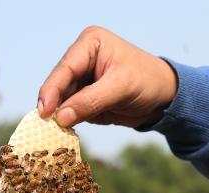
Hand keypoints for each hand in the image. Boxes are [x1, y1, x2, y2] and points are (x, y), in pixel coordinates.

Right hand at [38, 26, 177, 128]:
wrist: (164, 97)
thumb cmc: (148, 82)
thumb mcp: (121, 88)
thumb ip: (90, 101)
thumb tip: (61, 117)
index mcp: (90, 44)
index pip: (65, 68)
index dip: (52, 90)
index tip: (44, 112)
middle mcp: (81, 59)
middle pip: (59, 84)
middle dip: (53, 105)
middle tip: (44, 126)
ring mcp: (81, 79)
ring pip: (62, 100)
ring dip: (59, 116)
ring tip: (53, 132)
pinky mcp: (83, 98)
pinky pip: (70, 111)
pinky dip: (68, 122)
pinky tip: (65, 131)